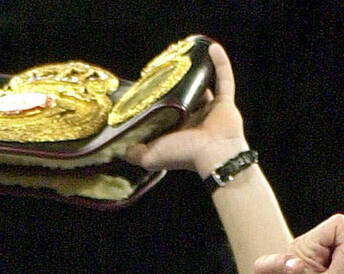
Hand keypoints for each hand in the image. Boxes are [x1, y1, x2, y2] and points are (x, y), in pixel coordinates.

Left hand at [122, 43, 247, 177]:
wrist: (213, 154)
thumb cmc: (182, 155)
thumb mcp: (150, 157)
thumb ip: (134, 153)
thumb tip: (118, 147)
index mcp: (177, 133)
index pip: (165, 114)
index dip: (158, 102)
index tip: (147, 88)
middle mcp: (194, 122)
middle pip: (184, 99)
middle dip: (176, 86)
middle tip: (167, 69)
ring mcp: (211, 111)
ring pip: (203, 87)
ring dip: (197, 72)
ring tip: (188, 57)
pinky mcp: (225, 102)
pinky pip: (224, 78)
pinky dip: (220, 63)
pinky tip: (211, 47)